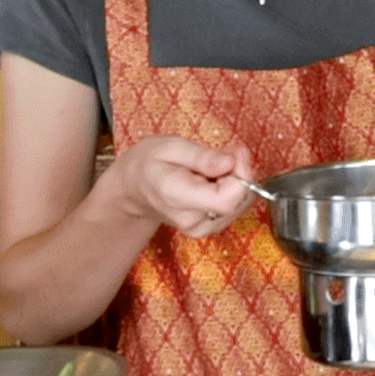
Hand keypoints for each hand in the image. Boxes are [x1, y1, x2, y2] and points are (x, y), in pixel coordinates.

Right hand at [101, 135, 254, 237]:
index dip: (241, 174)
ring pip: (240, 204)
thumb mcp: (170, 146)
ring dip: (236, 180)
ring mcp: (200, 228)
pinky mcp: (209, 228)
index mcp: (177, 197)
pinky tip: (214, 179)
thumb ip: (201, 156)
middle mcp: (191, 220)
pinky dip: (232, 190)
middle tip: (222, 154)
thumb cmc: (149, 163)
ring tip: (212, 166)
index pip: (226, 199)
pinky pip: (235, 208)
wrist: (134, 189)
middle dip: (239, 172)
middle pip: (237, 201)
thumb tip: (229, 163)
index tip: (236, 152)